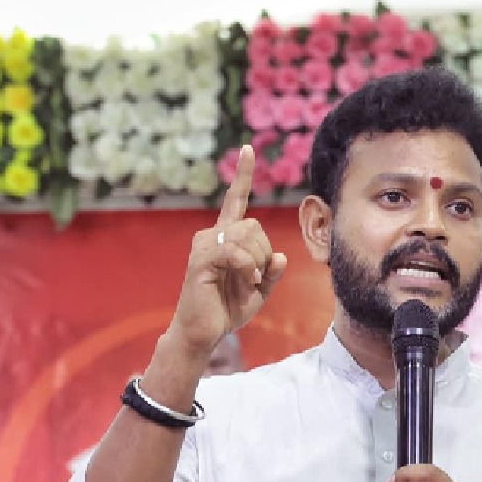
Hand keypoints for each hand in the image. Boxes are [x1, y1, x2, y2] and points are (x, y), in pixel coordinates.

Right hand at [168, 144, 288, 357]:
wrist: (202, 333)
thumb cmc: (226, 310)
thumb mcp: (259, 291)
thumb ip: (271, 273)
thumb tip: (280, 256)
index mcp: (226, 238)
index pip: (235, 200)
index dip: (243, 175)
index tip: (248, 148)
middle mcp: (212, 235)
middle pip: (254, 224)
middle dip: (263, 253)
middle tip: (255, 278)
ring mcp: (204, 245)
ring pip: (246, 235)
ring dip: (255, 263)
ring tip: (247, 282)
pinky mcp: (201, 259)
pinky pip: (235, 251)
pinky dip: (247, 268)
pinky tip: (244, 281)